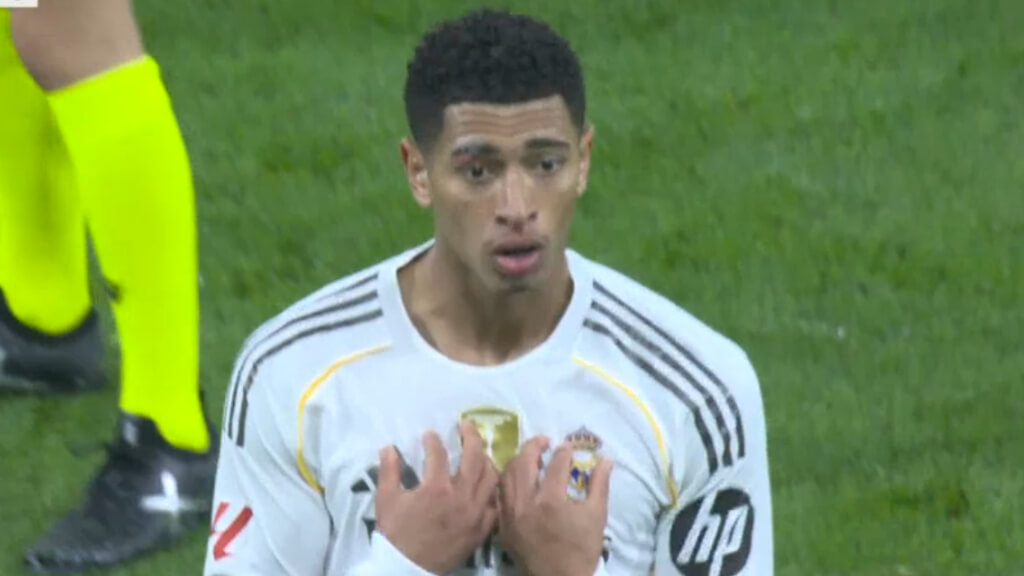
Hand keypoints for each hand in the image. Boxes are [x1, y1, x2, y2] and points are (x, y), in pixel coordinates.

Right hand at [374, 421, 499, 574]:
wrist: (407, 567)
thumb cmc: (396, 533)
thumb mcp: (386, 499)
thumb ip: (389, 471)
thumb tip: (388, 448)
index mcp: (436, 487)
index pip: (439, 453)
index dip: (433, 440)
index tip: (430, 434)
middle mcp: (461, 496)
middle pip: (475, 457)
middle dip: (471, 436)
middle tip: (466, 425)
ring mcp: (475, 513)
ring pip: (491, 478)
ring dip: (486, 460)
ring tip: (479, 452)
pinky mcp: (482, 529)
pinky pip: (495, 504)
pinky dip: (492, 491)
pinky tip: (487, 484)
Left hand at [496, 436, 612, 575]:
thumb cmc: (581, 550)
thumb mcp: (596, 516)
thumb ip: (599, 485)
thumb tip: (605, 460)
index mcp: (551, 501)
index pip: (556, 464)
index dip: (564, 451)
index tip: (569, 446)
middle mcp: (525, 504)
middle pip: (523, 463)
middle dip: (534, 446)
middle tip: (545, 442)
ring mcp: (510, 516)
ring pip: (506, 477)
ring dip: (517, 461)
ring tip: (529, 457)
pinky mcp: (502, 526)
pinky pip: (499, 496)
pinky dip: (507, 482)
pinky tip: (516, 479)